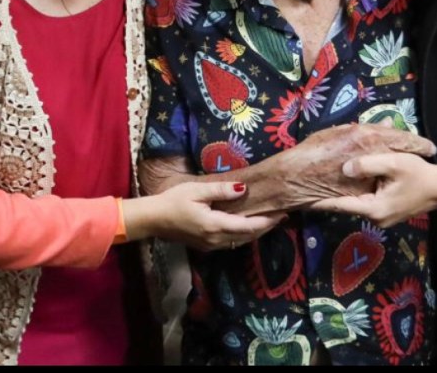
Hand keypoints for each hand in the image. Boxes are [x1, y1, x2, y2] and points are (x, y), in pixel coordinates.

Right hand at [132, 182, 282, 250]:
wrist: (153, 219)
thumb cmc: (173, 200)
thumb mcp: (197, 190)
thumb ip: (221, 190)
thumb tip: (244, 189)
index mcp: (215, 226)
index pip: (249, 226)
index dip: (267, 221)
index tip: (282, 213)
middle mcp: (216, 240)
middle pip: (248, 237)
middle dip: (266, 227)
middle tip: (283, 216)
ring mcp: (211, 246)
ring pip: (240, 242)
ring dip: (256, 232)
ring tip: (271, 221)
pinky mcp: (206, 247)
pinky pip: (231, 242)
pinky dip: (244, 235)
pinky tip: (249, 227)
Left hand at [310, 153, 436, 226]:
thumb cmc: (420, 175)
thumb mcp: (394, 163)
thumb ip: (368, 164)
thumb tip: (344, 168)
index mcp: (373, 209)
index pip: (339, 205)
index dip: (319, 201)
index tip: (300, 198)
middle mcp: (373, 218)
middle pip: (345, 204)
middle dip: (327, 194)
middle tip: (307, 184)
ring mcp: (379, 217)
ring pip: (354, 201)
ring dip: (341, 192)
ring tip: (320, 181)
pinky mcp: (384, 212)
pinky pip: (364, 201)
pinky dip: (354, 192)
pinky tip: (346, 180)